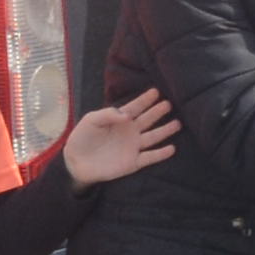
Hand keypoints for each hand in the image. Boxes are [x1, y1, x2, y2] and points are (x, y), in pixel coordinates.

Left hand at [60, 88, 178, 186]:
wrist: (77, 162)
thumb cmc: (82, 138)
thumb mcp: (91, 120)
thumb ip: (108, 114)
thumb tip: (127, 115)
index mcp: (119, 120)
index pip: (135, 107)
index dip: (145, 100)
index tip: (156, 91)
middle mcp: (129, 131)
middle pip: (147, 120)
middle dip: (158, 112)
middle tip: (168, 104)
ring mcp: (133, 147)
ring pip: (153, 137)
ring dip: (165, 131)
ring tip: (177, 124)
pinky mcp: (133, 162)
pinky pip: (150, 157)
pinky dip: (161, 154)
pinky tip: (172, 148)